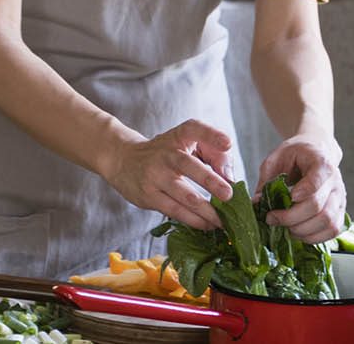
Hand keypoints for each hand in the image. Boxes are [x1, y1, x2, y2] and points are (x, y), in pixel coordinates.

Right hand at [105, 120, 235, 229]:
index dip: (211, 135)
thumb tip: (230, 179)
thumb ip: (211, 154)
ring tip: (223, 221)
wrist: (123, 160)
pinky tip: (207, 225)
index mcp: (177, 136)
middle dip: (211, 181)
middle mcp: (165, 153)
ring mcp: (155, 176)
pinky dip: (194, 220)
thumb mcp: (183, 144)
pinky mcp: (149, 196)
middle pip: (189, 165)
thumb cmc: (165, 153)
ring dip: (207, 211)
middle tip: (229, 195)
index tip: (228, 144)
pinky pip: (175, 211)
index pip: (194, 129)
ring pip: (185, 196)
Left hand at [257, 134, 345, 244]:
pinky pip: (332, 231)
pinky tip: (298, 233)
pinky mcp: (340, 212)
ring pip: (327, 223)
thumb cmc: (296, 154)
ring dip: (303, 231)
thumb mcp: (277, 158)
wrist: (316, 150)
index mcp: (320, 162)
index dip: (302, 193)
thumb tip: (257, 203)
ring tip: (285, 228)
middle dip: (292, 218)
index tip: (288, 199)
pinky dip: (314, 237)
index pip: (316, 182)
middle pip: (318, 207)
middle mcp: (335, 182)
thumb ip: (267, 179)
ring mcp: (340, 198)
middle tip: (272, 219)